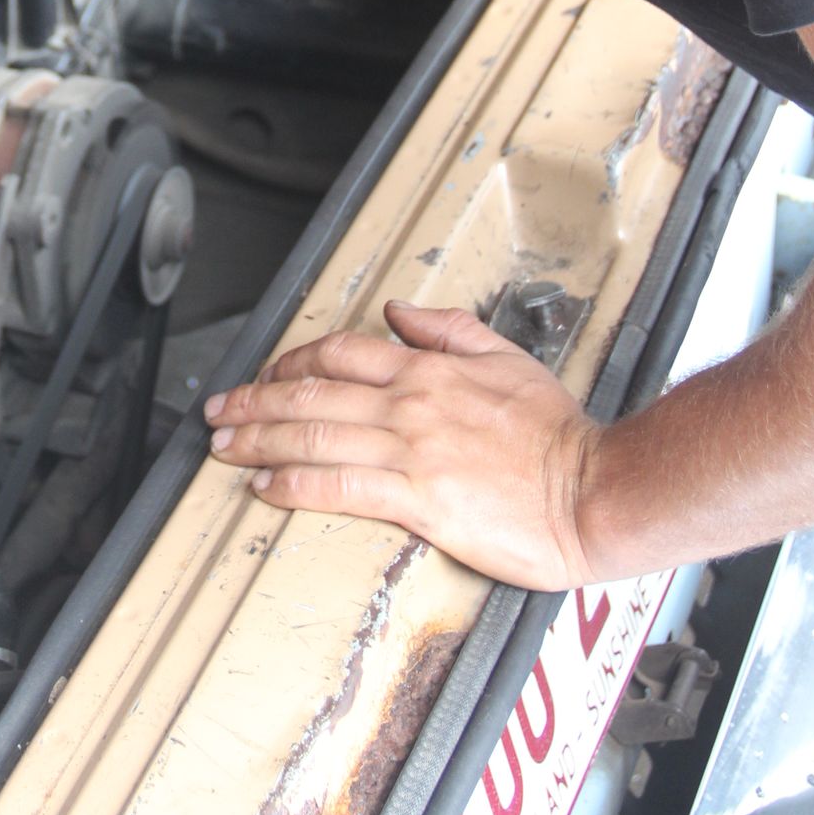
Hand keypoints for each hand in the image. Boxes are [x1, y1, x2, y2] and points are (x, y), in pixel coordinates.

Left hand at [204, 301, 602, 589]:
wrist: (595, 490)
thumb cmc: (558, 435)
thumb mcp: (506, 357)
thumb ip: (447, 329)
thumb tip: (399, 313)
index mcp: (429, 369)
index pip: (339, 353)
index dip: (290, 362)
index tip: (265, 376)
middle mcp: (411, 405)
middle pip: (311, 393)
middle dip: (254, 402)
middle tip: (218, 412)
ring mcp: (412, 451)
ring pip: (315, 437)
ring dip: (260, 441)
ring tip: (225, 448)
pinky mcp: (419, 500)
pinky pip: (340, 487)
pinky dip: (294, 484)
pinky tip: (267, 487)